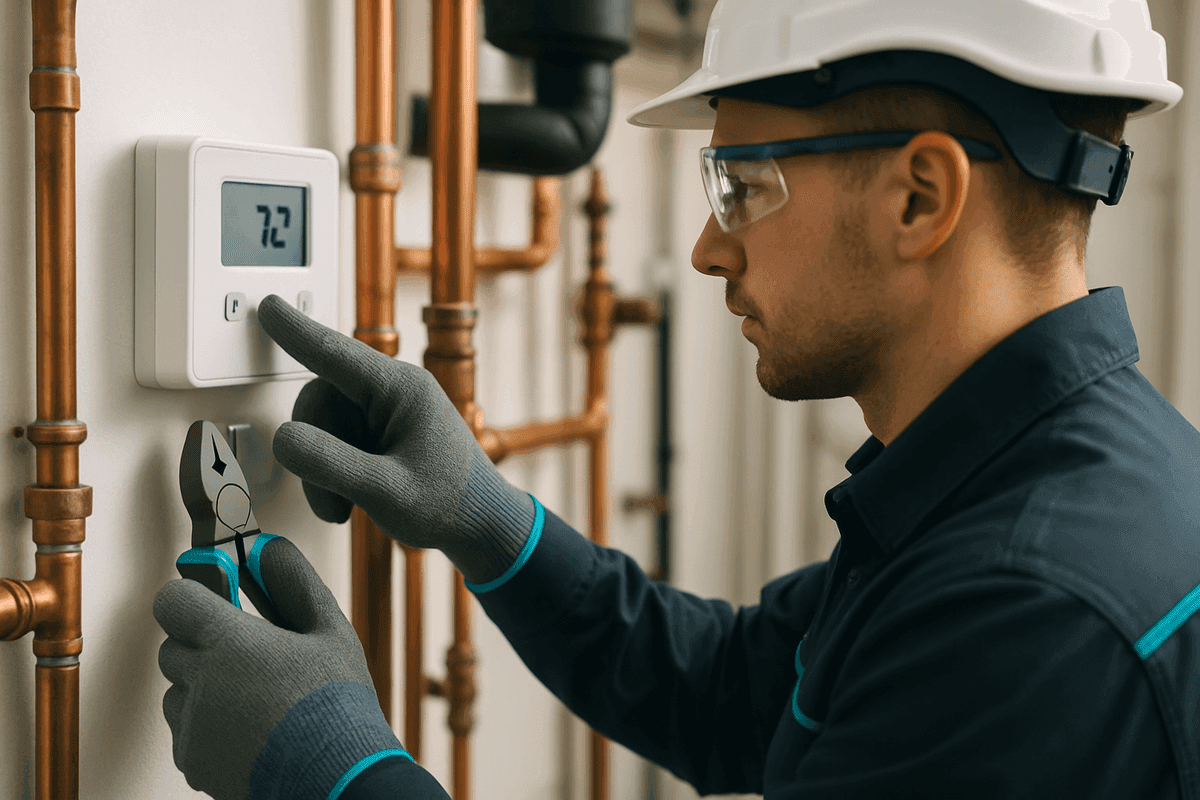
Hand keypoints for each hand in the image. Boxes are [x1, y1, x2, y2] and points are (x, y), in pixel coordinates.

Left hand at [154, 536, 403, 799]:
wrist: (337, 776)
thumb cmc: (338, 703)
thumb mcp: (330, 629)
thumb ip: (293, 580)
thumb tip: (268, 547)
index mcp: (228, 641)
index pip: (172, 600)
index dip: (192, 594)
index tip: (216, 598)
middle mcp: (199, 681)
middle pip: (173, 644)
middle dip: (203, 642)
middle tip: (249, 652)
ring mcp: (192, 726)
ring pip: (177, 689)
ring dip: (204, 685)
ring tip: (256, 696)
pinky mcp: (192, 761)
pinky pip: (186, 729)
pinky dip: (208, 724)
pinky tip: (252, 727)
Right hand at [255, 294, 535, 585]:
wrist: (480, 526)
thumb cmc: (452, 505)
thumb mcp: (386, 491)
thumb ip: (330, 463)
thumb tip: (283, 437)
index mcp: (402, 389)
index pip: (335, 351)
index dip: (294, 329)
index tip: (268, 305)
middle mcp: (393, 392)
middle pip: (320, 400)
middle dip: (313, 451)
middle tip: (332, 499)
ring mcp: (386, 411)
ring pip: (321, 425)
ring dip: (321, 469)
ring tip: (347, 504)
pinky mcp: (380, 432)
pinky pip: (334, 440)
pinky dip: (331, 472)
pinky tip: (351, 499)